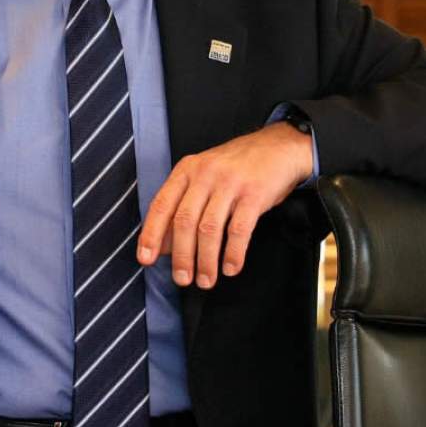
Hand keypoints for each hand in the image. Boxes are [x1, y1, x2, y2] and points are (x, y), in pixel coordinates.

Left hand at [136, 122, 313, 288]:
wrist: (280, 147)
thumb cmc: (238, 167)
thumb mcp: (205, 178)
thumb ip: (182, 206)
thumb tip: (162, 245)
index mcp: (187, 170)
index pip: (161, 204)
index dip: (151, 234)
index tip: (145, 259)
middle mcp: (205, 174)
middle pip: (184, 221)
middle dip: (181, 255)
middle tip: (182, 279)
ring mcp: (230, 183)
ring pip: (209, 229)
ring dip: (206, 260)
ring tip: (206, 280)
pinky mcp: (254, 194)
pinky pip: (239, 230)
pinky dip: (233, 253)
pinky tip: (231, 267)